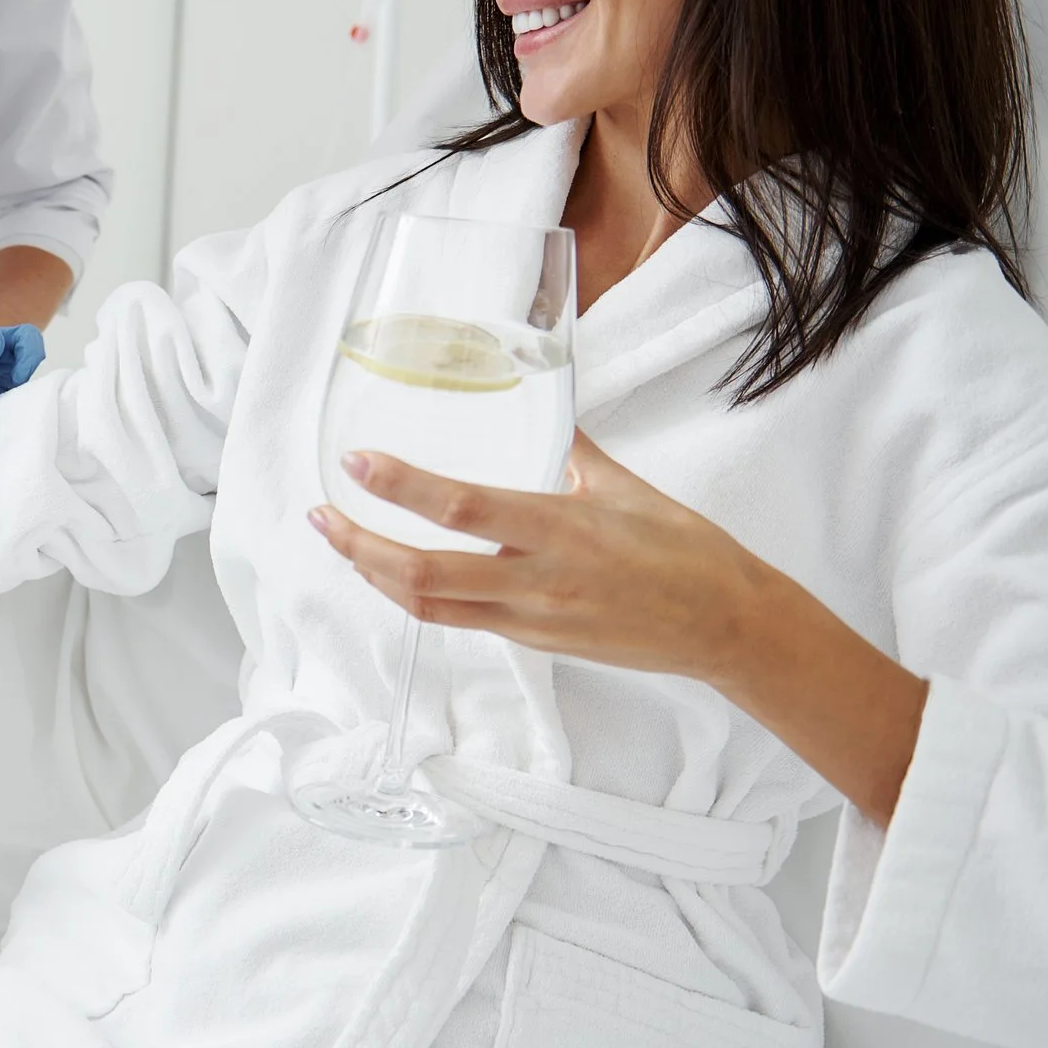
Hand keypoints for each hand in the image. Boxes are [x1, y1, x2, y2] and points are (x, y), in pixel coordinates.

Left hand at [308, 431, 773, 683]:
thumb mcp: (624, 486)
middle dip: (360, 547)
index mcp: (560, 529)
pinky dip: (416, 597)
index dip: (401, 487)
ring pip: (429, 607)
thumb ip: (571, 448)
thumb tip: (542, 404)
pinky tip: (395, 574)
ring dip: (377, 576)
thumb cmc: (685, 550)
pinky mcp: (534, 643)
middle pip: (422, 573)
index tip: (356, 464)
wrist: (726, 625)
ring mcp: (531, 619)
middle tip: (320, 518)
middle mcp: (536, 580)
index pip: (461, 508)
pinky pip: (458, 621)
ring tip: (344, 543)